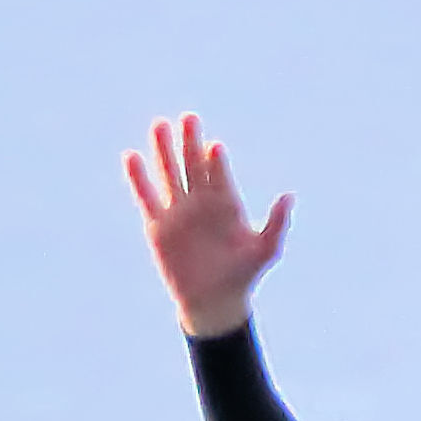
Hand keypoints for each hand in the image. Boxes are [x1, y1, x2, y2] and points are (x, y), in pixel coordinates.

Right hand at [126, 113, 288, 337]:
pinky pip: (147, 198)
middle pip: (193, 166)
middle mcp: (201, 202)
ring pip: (169, 174)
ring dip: (164, 151)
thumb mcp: (265, 250)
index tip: (215, 147)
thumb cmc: (243, 276)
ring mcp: (178, 213)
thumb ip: (276, 223)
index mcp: (226, 203)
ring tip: (159, 125)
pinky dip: (139, 179)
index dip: (216, 161)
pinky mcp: (158, 227)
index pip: (219, 175)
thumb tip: (288, 195)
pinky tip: (132, 157)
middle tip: (189, 117)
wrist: (214, 302)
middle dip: (190, 143)